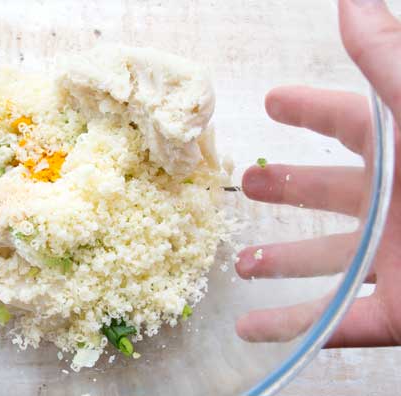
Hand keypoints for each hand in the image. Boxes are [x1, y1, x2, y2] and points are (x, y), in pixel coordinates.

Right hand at [235, 0, 400, 347]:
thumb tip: (350, 0)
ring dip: (282, 263)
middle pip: (331, 195)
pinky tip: (252, 330)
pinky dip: (292, 328)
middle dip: (285, 188)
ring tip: (240, 264)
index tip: (272, 103)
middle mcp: (396, 207)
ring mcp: (397, 261)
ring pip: (328, 262)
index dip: (308, 110)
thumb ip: (386, 59)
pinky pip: (335, 324)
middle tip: (247, 186)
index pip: (349, 124)